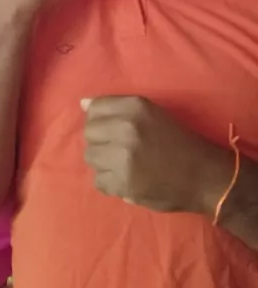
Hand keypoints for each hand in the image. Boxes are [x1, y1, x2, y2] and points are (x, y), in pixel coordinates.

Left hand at [82, 96, 229, 216]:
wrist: (204, 176)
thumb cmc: (177, 141)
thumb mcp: (151, 113)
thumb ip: (116, 108)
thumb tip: (82, 104)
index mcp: (135, 107)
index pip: (94, 109)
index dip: (99, 120)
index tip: (111, 129)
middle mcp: (127, 128)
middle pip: (89, 133)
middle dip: (100, 142)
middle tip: (119, 150)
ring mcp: (124, 157)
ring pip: (91, 157)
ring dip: (104, 163)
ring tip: (123, 165)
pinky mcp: (124, 183)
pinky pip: (99, 181)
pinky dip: (110, 182)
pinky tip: (126, 180)